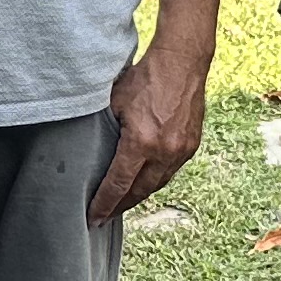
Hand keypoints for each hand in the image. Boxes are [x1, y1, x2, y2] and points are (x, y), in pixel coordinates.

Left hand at [91, 43, 208, 224]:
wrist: (182, 62)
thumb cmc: (145, 77)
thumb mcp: (114, 102)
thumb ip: (104, 128)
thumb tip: (88, 148)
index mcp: (141, 143)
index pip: (118, 185)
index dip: (104, 205)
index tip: (93, 219)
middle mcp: (163, 152)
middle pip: (139, 192)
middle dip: (120, 206)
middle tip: (105, 216)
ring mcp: (181, 151)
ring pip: (157, 185)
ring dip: (139, 195)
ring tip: (123, 202)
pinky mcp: (191, 145)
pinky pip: (170, 171)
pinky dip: (155, 179)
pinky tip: (144, 181)